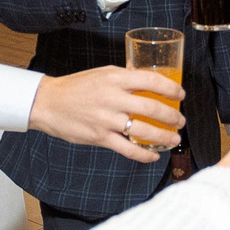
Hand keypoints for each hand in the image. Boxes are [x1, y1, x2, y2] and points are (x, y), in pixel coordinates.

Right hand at [30, 66, 183, 163]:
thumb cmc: (77, 87)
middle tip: (180, 120)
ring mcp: (107, 119)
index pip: (152, 81)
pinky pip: (129, 149)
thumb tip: (150, 85)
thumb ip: (125, 79)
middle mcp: (113, 98)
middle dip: (173, 116)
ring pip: (145, 130)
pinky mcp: (100, 137)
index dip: (171, 88)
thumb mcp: (103, 74)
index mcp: (116, 78)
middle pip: (153, 108)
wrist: (49, 103)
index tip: (180, 95)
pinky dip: (145, 154)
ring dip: (165, 136)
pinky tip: (154, 155)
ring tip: (174, 138)